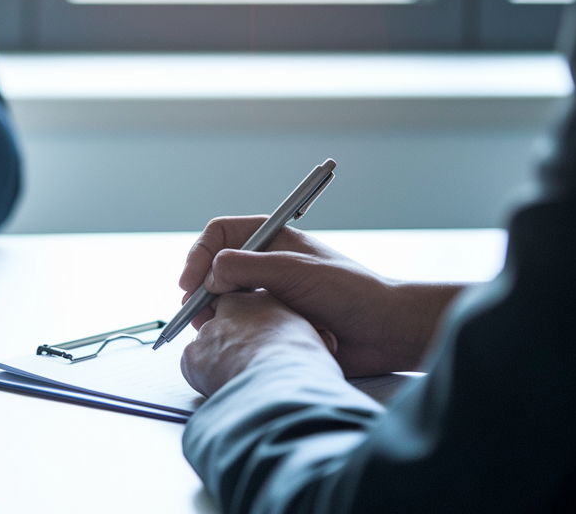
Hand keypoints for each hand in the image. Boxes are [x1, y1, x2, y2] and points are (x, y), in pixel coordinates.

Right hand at [179, 217, 466, 376]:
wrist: (385, 331)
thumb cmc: (350, 292)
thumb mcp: (293, 271)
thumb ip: (246, 268)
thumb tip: (210, 277)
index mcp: (271, 239)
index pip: (220, 234)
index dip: (199, 254)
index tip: (191, 282)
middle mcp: (265, 264)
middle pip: (213, 267)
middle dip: (200, 288)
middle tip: (195, 312)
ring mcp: (267, 293)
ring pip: (221, 299)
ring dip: (213, 312)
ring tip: (214, 327)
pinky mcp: (272, 322)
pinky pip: (238, 324)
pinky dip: (231, 331)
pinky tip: (236, 340)